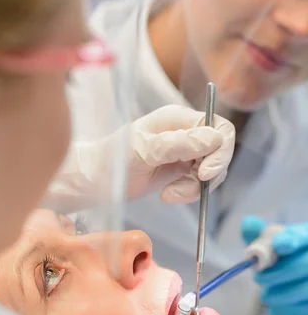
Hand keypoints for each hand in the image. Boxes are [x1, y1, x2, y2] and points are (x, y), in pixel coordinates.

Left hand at [45, 106, 234, 213]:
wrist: (95, 180)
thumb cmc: (113, 159)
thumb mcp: (145, 150)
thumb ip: (179, 144)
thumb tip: (215, 138)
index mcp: (178, 118)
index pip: (218, 127)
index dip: (220, 150)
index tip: (205, 172)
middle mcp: (184, 132)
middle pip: (219, 149)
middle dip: (210, 172)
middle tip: (195, 184)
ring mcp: (183, 151)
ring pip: (210, 169)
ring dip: (196, 186)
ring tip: (170, 194)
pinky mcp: (178, 170)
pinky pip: (197, 182)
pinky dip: (187, 192)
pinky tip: (168, 195)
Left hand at [241, 216, 307, 314]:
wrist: (294, 286)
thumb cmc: (281, 259)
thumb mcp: (269, 245)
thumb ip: (257, 234)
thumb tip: (248, 222)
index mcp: (306, 236)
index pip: (301, 235)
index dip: (290, 239)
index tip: (278, 245)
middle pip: (303, 265)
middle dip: (277, 274)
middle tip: (258, 278)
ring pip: (304, 288)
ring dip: (279, 292)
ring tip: (265, 293)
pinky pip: (303, 304)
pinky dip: (287, 303)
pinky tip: (277, 299)